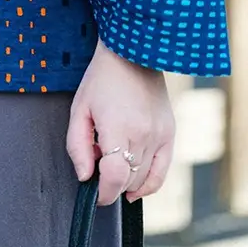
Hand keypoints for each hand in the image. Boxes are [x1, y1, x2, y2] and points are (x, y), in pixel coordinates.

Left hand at [66, 38, 174, 205]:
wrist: (133, 53)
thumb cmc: (101, 79)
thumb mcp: (79, 108)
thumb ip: (77, 146)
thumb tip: (85, 177)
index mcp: (119, 127)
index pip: (115, 177)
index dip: (103, 192)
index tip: (95, 194)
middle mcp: (144, 134)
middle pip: (129, 180)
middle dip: (111, 183)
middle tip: (97, 166)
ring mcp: (160, 135)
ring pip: (144, 178)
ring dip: (126, 181)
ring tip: (112, 165)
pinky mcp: (170, 133)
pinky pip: (162, 171)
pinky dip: (149, 184)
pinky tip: (135, 188)